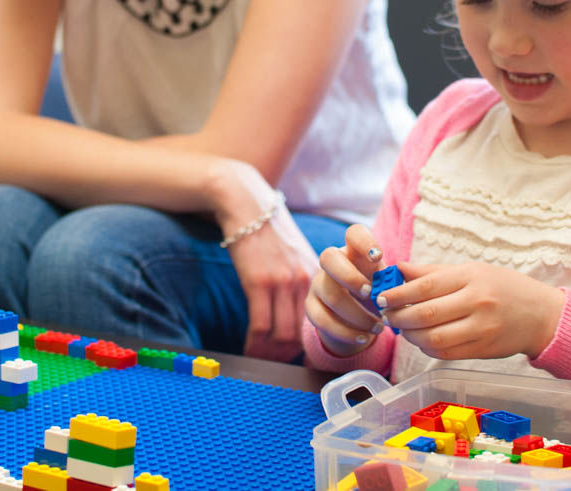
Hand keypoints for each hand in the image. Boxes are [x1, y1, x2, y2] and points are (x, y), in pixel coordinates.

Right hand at [208, 160, 316, 361]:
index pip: (323, 321)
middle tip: (278, 366)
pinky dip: (254, 345)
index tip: (302, 357)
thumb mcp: (296, 253)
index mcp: (316, 276)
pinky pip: (259, 327)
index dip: (314, 344)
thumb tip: (301, 310)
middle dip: (290, 357)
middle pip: (302, 334)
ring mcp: (282, 282)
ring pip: (282, 336)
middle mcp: (304, 281)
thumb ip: (302, 280)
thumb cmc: (270, 230)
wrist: (248, 203)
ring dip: (271, 356)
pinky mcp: (258, 282)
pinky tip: (248, 350)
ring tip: (261, 361)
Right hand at [304, 224, 386, 357]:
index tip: (378, 257)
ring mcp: (318, 284)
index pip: (353, 233)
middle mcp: (331, 263)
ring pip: (330, 295)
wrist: (356, 316)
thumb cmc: (376, 293)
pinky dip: (346, 332)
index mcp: (353, 251)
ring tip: (378, 327)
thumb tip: (403, 287)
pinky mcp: (311, 307)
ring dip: (357, 315)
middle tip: (372, 294)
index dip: (364, 242)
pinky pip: (322, 320)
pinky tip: (363, 337)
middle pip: (328, 257)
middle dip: (351, 277)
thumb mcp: (385, 284)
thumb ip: (392, 282)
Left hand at [377, 262, 564, 359]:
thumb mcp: (471, 270)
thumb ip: (433, 272)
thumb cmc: (503, 287)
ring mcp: (482, 329)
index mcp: (471, 278)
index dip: (398, 294)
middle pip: (426, 314)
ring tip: (403, 328)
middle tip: (386, 314)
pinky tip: (421, 340)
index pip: (426, 287)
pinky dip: (427, 348)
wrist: (542, 315)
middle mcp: (477, 303)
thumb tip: (399, 268)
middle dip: (399, 316)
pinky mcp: (484, 351)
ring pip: (434, 338)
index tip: (382, 297)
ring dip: (411, 335)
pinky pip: (447, 354)